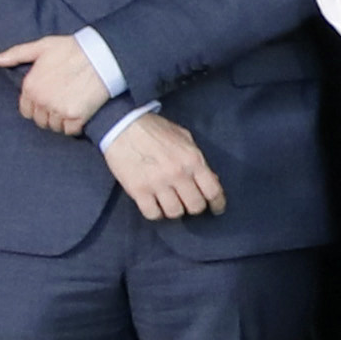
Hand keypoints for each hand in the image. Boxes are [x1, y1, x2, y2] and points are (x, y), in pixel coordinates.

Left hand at [0, 33, 100, 136]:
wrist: (102, 54)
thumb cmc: (72, 48)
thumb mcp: (42, 47)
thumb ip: (15, 54)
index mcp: (30, 86)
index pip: (26, 110)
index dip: (37, 106)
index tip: (49, 100)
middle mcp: (41, 100)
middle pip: (40, 120)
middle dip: (49, 115)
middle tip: (62, 104)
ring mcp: (58, 109)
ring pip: (55, 126)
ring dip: (62, 121)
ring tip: (72, 108)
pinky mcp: (76, 116)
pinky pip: (70, 130)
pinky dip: (75, 126)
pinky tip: (80, 114)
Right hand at [102, 113, 224, 221]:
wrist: (122, 126)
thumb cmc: (155, 130)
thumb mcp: (185, 138)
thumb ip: (198, 160)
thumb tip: (211, 180)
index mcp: (193, 160)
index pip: (213, 191)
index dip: (218, 204)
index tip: (216, 209)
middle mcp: (177, 174)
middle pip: (195, 206)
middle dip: (195, 207)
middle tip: (189, 202)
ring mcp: (157, 183)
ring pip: (174, 213)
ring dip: (175, 210)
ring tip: (171, 202)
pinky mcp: (137, 190)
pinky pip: (152, 214)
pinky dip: (156, 213)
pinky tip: (155, 205)